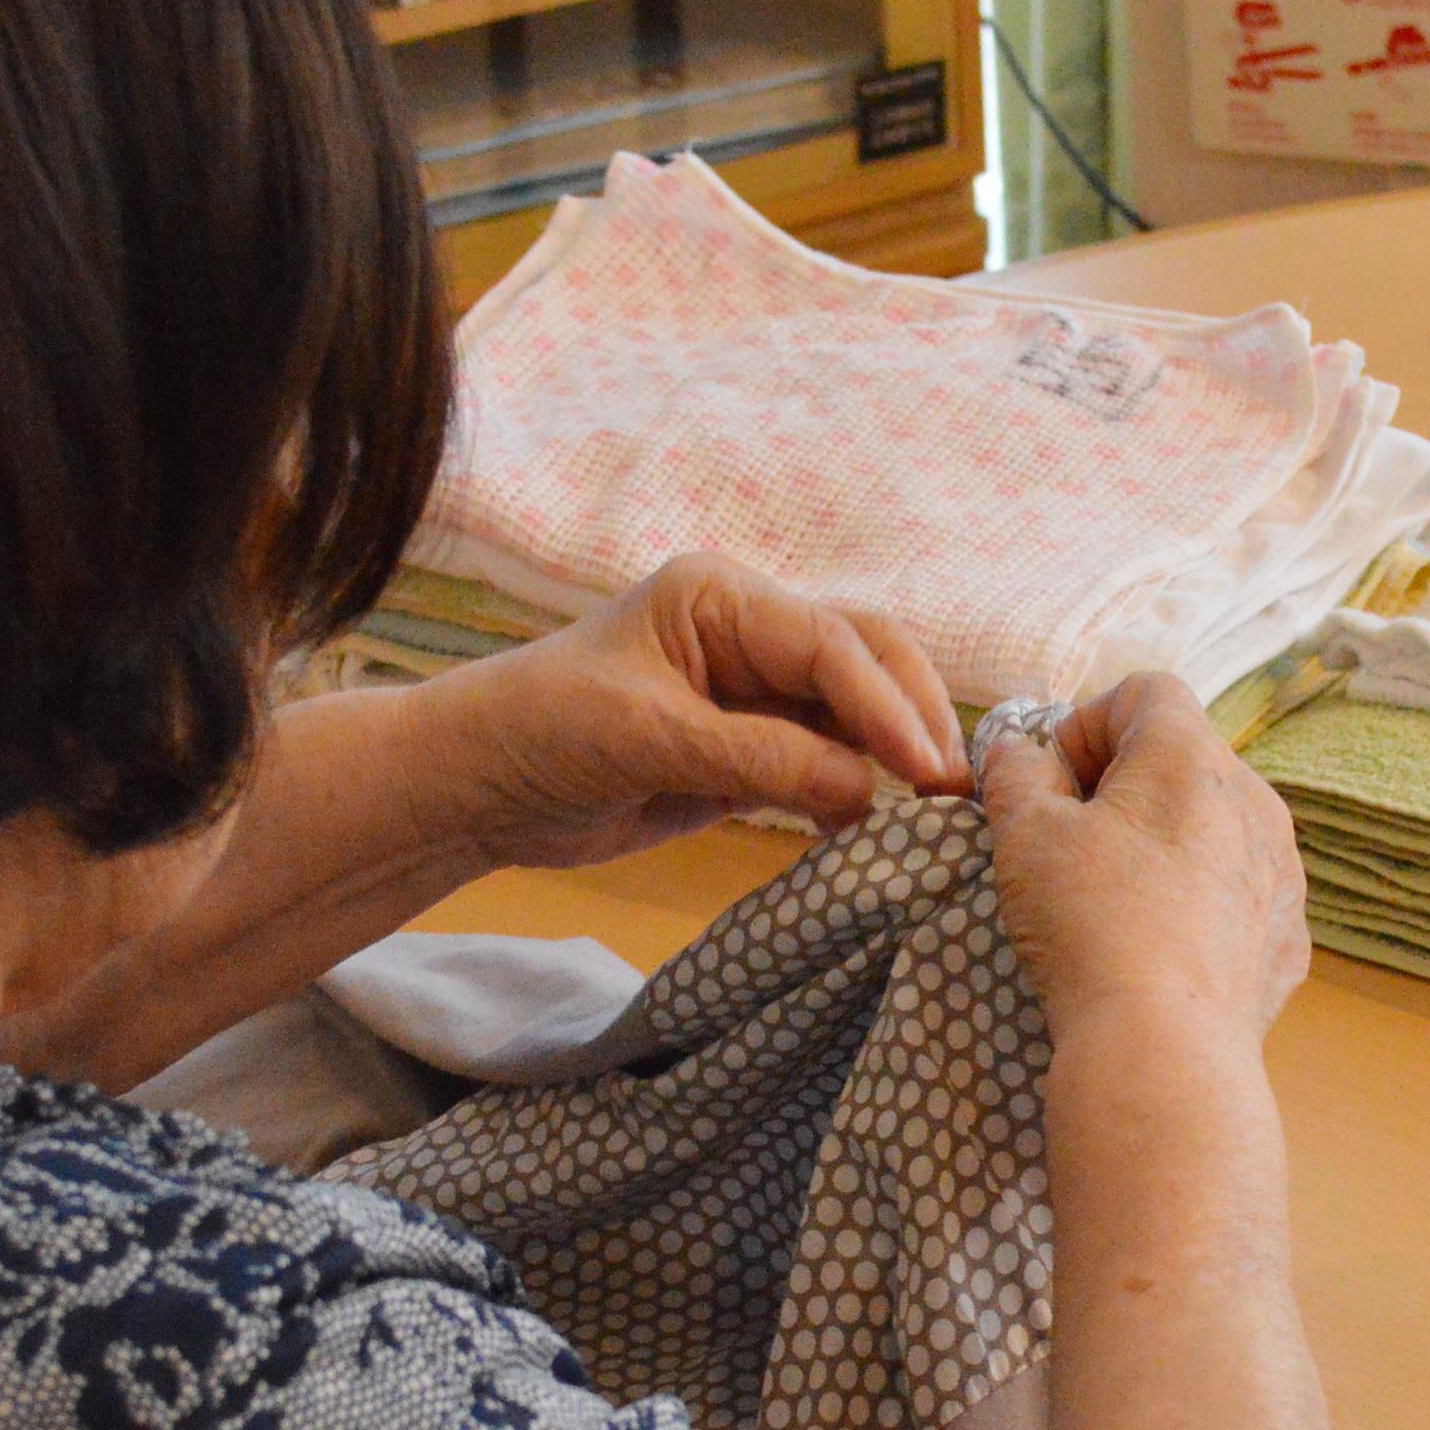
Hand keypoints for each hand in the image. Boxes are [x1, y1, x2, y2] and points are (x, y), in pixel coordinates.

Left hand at [419, 555, 967, 868]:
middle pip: (864, 660)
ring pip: (854, 713)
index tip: (927, 770)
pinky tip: (873, 831)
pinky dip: (856, 793)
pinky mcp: (748, 750)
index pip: (830, 643)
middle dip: (911, 718)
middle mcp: (749, 632)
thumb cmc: (540, 732)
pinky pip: (825, 763)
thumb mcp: (649, 739)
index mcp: (721, 597)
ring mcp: (753, 692)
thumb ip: (761, 759)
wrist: (473, 788)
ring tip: (935, 814)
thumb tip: (869, 792)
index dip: (886, 706)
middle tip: (956, 790)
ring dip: (893, 756)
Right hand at [978, 673, 1308, 1049]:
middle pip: (1183, 758)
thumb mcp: (1024, 836)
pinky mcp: (1288, 936)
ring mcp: (1281, 872)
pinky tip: (1155, 948)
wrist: (1163, 1049)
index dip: (1088, 722)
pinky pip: (1238, 893)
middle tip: (1070, 842)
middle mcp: (1255, 802)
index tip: (1053, 781)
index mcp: (1191, 758)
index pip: (1146, 691)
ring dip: (1164, 843)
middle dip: (1122, 786)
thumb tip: (1017, 753)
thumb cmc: (1090, 926)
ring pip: (1216, 828)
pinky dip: (1198, 903)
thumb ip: (1015, 773)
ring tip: (1113, 901)